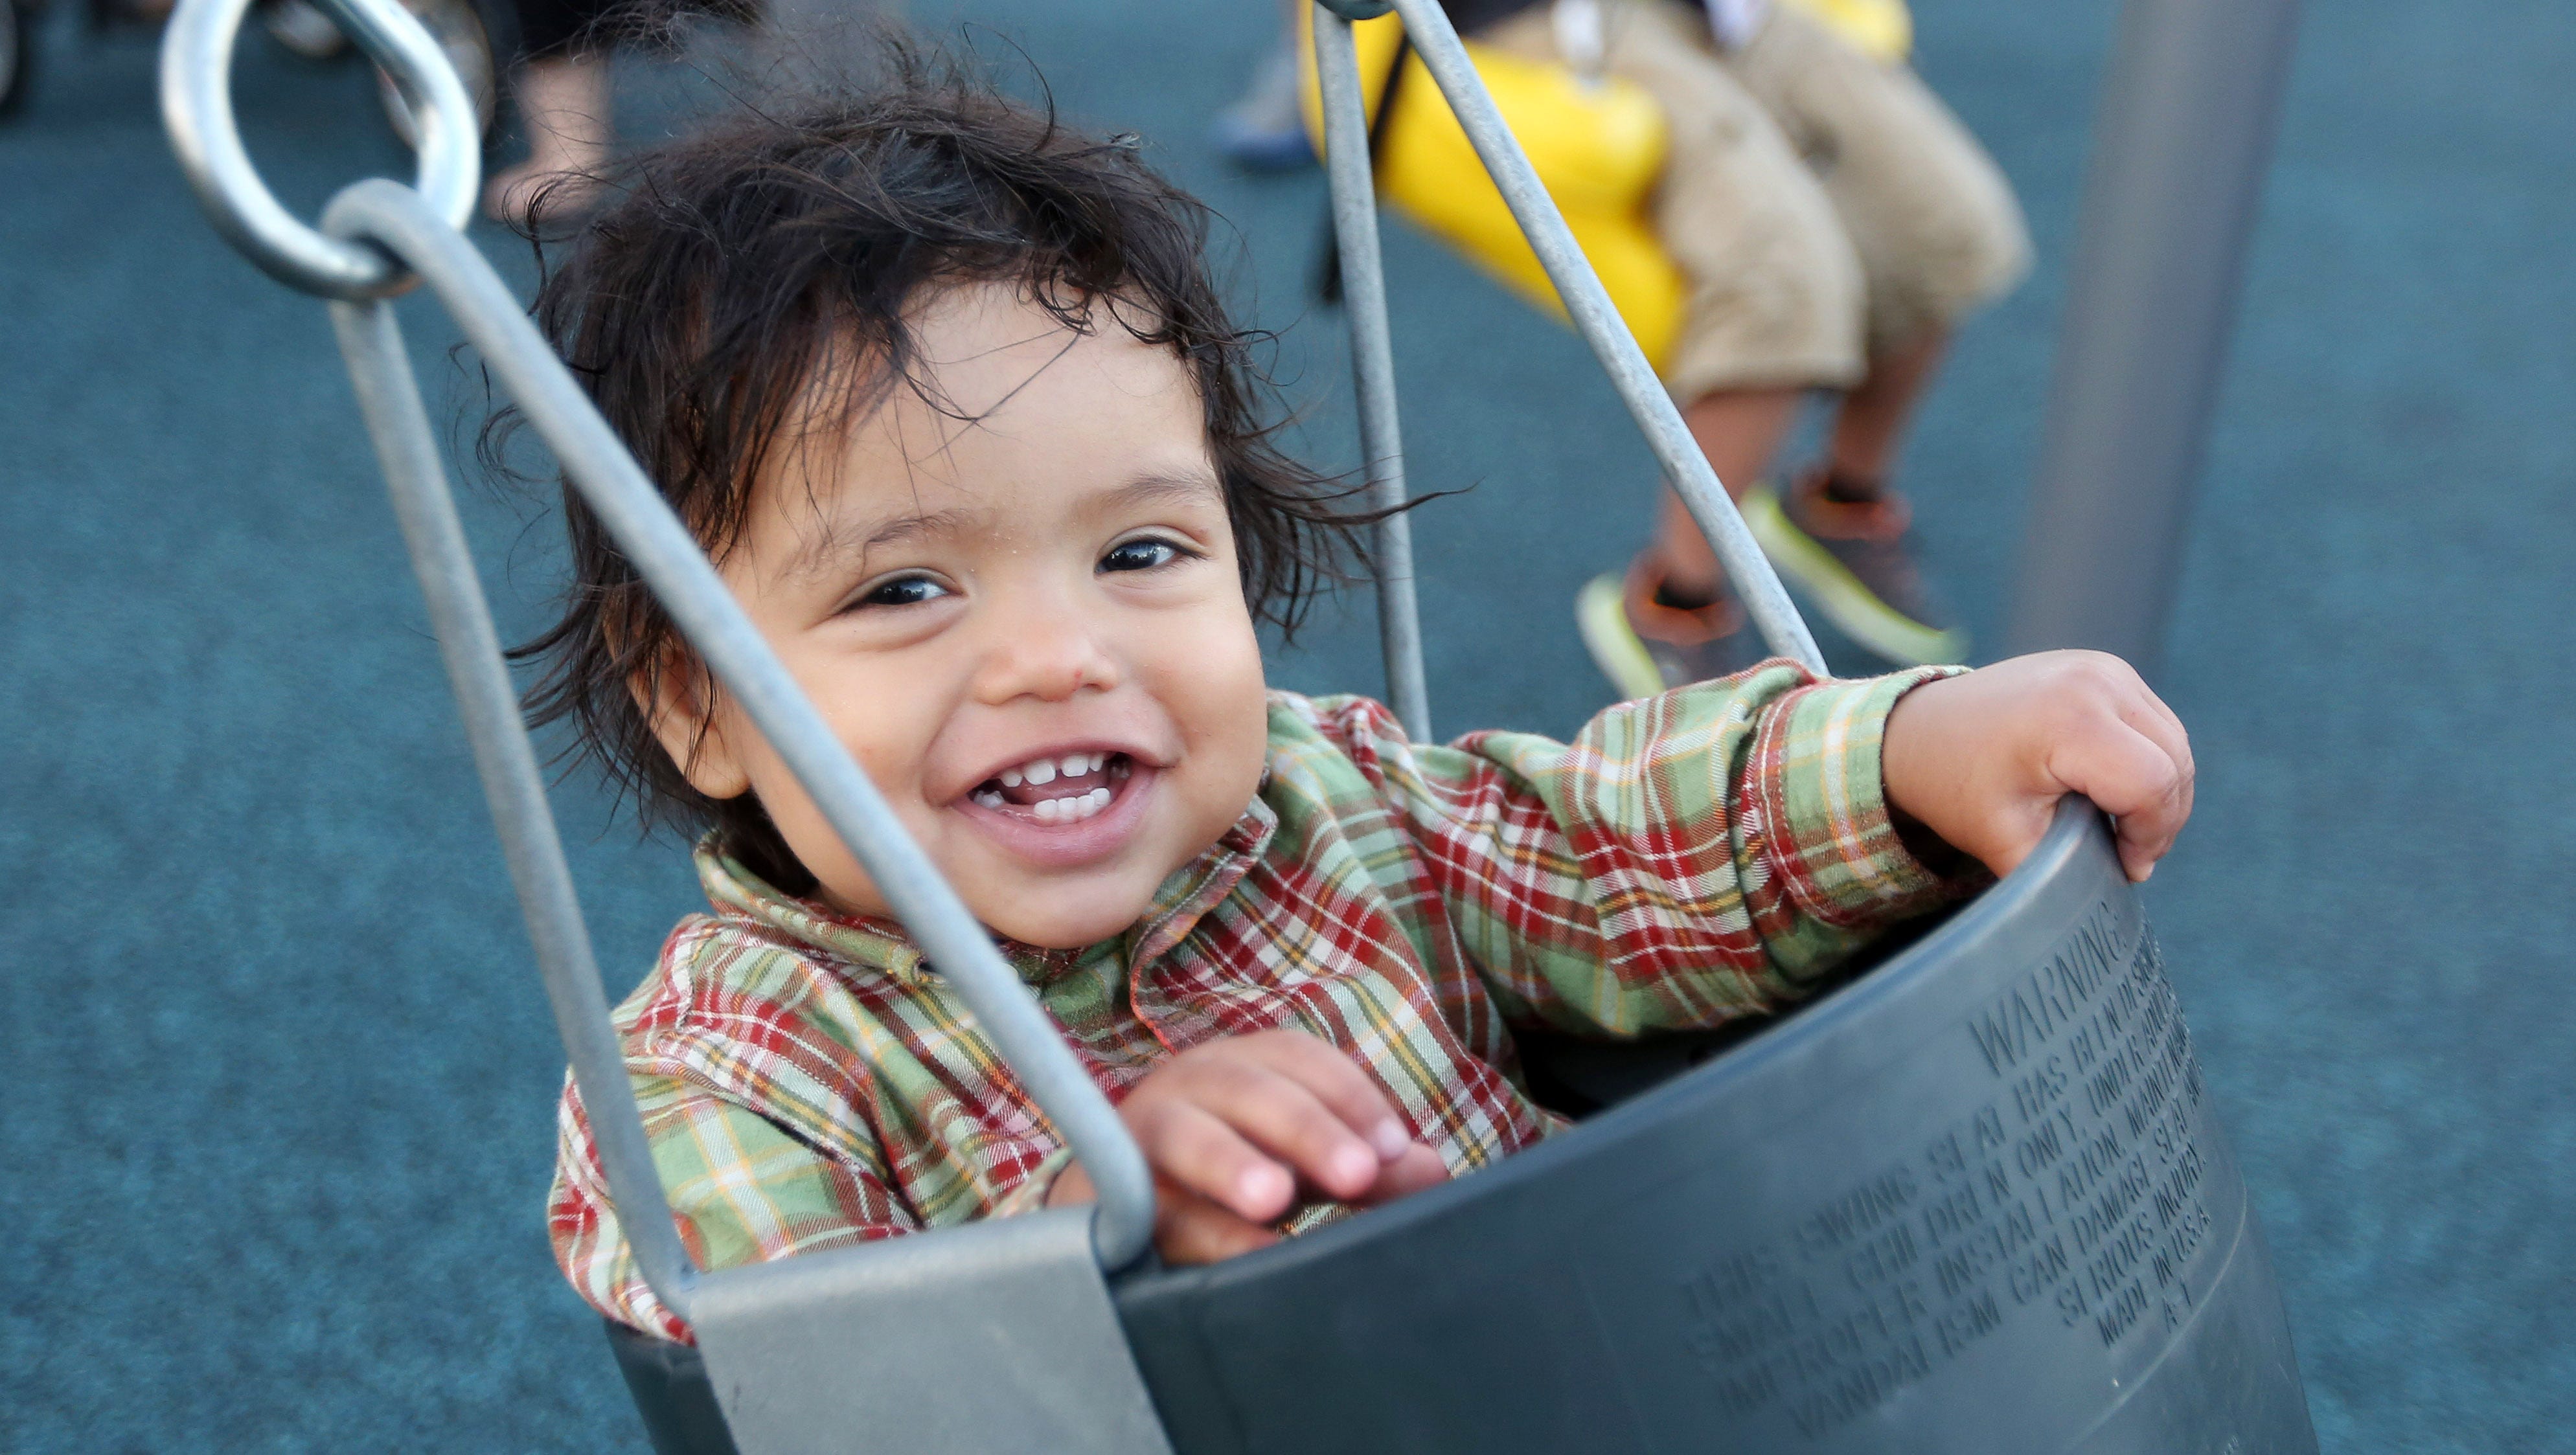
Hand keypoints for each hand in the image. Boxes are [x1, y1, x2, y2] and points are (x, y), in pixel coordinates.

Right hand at [1046, 1030, 1448, 1263]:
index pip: (1298, 1060)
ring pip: (1184, 1135)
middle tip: (1357, 1174)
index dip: (1348, 1096)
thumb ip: (1363, 1167)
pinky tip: (1246, 1255)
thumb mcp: (1299, 1165)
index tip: (1393, 1149)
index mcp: (1240, 1067)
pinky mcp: (1103, 1193)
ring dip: (1230, 1162)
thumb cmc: (1226, 1176)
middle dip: (1306, 1129)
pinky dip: (1198, 1231)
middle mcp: (1187, 1087)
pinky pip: (1148, 1207)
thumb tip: (1431, 1170)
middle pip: (1249, 1090)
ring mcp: (1137, 1135)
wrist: (1116, 1212)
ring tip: (1275, 1199)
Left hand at [1881, 651, 2193, 882]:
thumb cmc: (1958, 785)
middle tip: (2127, 854)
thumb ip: (2067, 869)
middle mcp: (2095, 681)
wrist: (1923, 729)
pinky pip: (2156, 722)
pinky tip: (2116, 790)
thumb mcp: (2007, 840)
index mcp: (2069, 721)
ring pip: (2174, 742)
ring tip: (2123, 827)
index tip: (2125, 867)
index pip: (2152, 785)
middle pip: (2174, 763)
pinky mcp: (2107, 667)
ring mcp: (2104, 668)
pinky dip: (2151, 760)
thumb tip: (2125, 882)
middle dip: (2161, 819)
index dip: (2149, 837)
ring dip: (2161, 791)